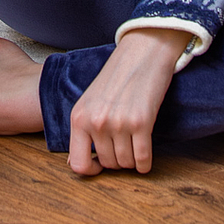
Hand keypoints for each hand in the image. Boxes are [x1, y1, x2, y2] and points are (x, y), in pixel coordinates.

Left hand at [67, 27, 191, 176]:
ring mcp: (118, 123)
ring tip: (134, 141)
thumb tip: (77, 166)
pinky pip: (143, 160)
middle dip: (117, 159)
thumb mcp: (90, 101)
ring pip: (126, 163)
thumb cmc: (117, 77)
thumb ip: (83, 129)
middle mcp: (96, 122)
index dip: (91, 171)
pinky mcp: (141, 122)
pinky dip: (145, 163)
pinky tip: (145, 154)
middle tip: (124, 142)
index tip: (100, 166)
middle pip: (108, 164)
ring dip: (132, 159)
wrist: (142, 52)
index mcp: (79, 117)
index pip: (78, 164)